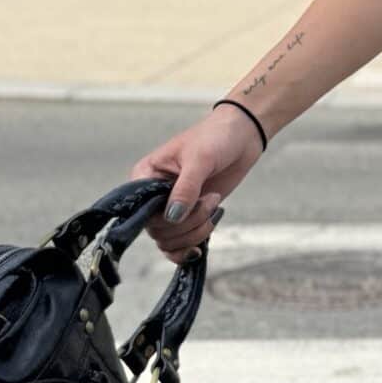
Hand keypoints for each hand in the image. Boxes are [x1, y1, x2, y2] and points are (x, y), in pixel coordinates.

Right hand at [127, 107, 263, 263]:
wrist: (241, 136)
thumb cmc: (215, 138)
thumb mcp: (200, 159)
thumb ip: (186, 189)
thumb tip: (172, 217)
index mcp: (145, 176)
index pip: (140, 209)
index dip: (161, 218)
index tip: (184, 210)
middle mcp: (153, 195)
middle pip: (157, 230)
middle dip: (187, 223)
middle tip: (211, 199)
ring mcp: (171, 207)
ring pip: (169, 240)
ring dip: (195, 232)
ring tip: (213, 206)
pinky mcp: (189, 216)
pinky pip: (180, 243)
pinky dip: (190, 246)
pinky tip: (201, 246)